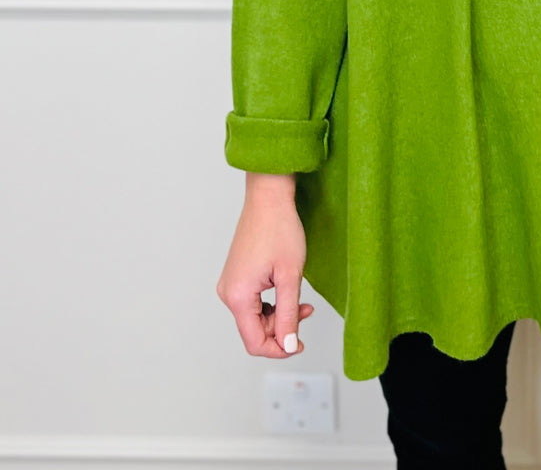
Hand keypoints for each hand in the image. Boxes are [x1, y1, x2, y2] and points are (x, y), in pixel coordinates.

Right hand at [217, 181, 314, 356]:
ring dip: (279, 315)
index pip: (254, 342)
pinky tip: (288, 292)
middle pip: (255, 330)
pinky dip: (272, 303)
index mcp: (237, 296)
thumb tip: (288, 345)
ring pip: (255, 316)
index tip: (299, 344)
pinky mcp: (237, 276)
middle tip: (307, 312)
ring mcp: (230, 283)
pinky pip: (253, 301)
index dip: (279, 349)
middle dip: (282, 328)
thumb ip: (289, 315)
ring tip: (302, 302)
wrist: (269, 197)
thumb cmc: (280, 229)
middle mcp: (227, 292)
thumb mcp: (290, 276)